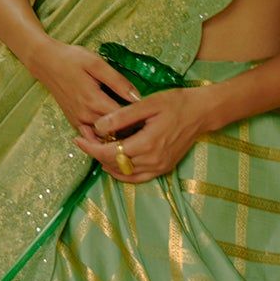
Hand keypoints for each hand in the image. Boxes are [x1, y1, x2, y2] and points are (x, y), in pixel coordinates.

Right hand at [31, 41, 139, 132]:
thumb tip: (137, 97)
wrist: (46, 62)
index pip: (122, 120)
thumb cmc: (72, 59)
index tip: (150, 116)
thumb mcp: (96, 64)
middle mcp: (85, 116)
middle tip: (145, 125)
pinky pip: (91, 138)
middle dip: (130, 131)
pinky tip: (114, 132)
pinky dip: (103, 138)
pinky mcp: (74, 122)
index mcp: (94, 101)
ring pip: (103, 139)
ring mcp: (78, 121)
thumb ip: (117, 81)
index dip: (138, 120)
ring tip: (133, 130)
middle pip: (114, 133)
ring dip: (117, 137)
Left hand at [73, 88, 209, 182]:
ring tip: (95, 149)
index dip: (91, 148)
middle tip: (83, 140)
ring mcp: (159, 167)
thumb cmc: (175, 103)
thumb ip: (122, 116)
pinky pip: (138, 177)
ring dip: (107, 164)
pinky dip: (122, 173)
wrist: (201, 112)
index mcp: (147, 143)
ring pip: (124, 174)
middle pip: (115, 164)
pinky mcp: (164, 168)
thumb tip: (99, 126)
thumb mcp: (147, 104)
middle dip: (96, 154)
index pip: (111, 152)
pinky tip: (113, 164)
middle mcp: (153, 160)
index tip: (78, 139)